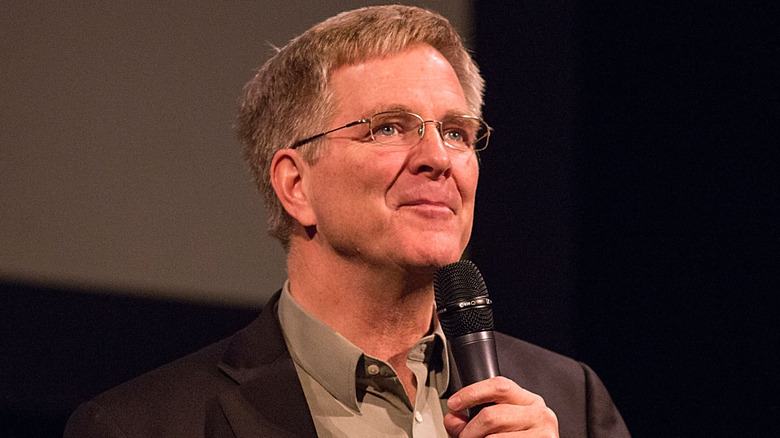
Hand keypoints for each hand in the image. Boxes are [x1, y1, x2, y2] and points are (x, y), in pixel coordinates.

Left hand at [443, 376, 558, 436]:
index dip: (471, 393)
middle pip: (492, 415)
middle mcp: (538, 413)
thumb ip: (470, 421)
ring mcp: (543, 433)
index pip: (499, 386)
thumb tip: (453, 420)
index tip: (454, 403)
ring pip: (494, 437)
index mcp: (527, 401)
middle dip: (470, 429)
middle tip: (464, 436)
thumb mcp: (497, 426)